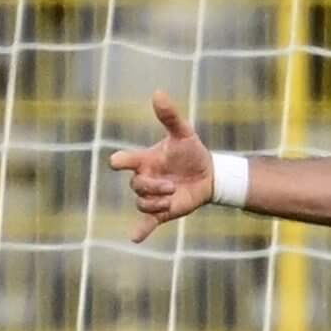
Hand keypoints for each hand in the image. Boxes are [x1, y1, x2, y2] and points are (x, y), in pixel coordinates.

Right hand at [109, 91, 214, 242]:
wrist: (210, 175)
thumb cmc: (191, 152)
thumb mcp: (184, 133)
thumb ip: (170, 116)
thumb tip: (158, 93)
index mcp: (144, 160)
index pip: (122, 161)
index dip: (121, 162)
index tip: (120, 162)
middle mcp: (144, 178)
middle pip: (135, 186)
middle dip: (153, 187)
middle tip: (173, 185)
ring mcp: (151, 196)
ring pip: (142, 204)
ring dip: (157, 202)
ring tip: (174, 196)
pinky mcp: (162, 212)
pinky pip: (145, 223)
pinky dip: (140, 230)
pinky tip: (135, 237)